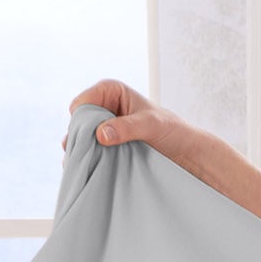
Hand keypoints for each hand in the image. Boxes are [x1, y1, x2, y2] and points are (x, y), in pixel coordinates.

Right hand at [67, 78, 198, 166]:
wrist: (183, 152)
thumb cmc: (171, 131)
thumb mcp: (150, 126)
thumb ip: (126, 128)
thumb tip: (100, 134)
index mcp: (112, 92)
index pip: (84, 101)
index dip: (82, 117)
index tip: (89, 135)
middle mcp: (104, 107)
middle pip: (78, 122)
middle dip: (78, 137)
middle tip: (83, 154)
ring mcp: (103, 128)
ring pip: (80, 138)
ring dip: (81, 151)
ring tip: (84, 164)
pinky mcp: (105, 146)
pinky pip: (87, 152)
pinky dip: (86, 160)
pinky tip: (89, 169)